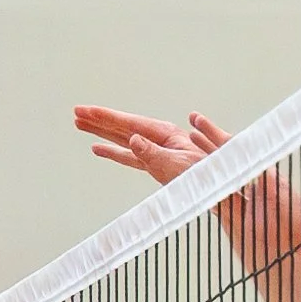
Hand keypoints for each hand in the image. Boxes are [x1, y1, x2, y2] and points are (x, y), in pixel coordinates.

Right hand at [73, 105, 230, 189]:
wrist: (225, 190)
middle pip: (123, 127)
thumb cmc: (209, 177)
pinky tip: (99, 150)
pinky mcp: (156, 168)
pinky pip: (129, 158)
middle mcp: (159, 140)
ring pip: (123, 139)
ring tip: (80, 125)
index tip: (83, 110)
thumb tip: (132, 139)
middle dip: (99, 120)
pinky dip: (113, 153)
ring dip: (102, 133)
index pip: (128, 123)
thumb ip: (154, 154)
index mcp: (165, 135)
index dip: (104, 117)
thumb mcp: (180, 166)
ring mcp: (157, 153)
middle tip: (75, 113)